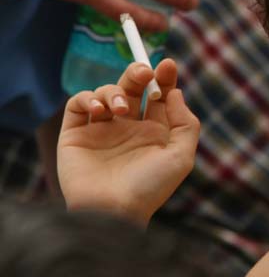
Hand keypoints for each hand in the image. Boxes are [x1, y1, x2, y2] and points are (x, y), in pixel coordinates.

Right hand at [57, 59, 199, 226]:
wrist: (113, 212)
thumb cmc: (150, 188)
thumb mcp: (181, 157)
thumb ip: (185, 123)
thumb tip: (175, 93)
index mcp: (154, 132)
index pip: (158, 96)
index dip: (163, 78)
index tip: (167, 65)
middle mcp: (128, 128)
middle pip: (132, 88)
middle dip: (138, 74)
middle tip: (144, 71)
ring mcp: (101, 131)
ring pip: (106, 93)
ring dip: (116, 91)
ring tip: (122, 110)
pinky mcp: (75, 135)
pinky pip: (78, 104)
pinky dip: (87, 98)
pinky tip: (99, 110)